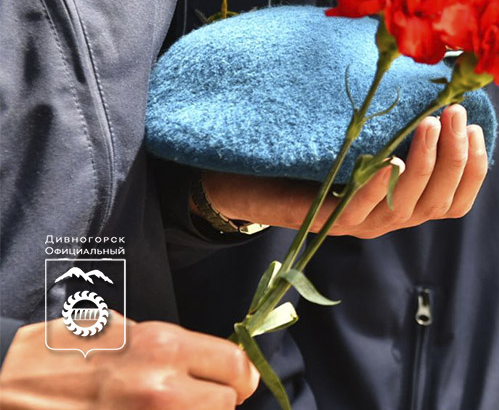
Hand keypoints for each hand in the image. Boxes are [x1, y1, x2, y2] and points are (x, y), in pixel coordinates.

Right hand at [0, 312, 258, 408]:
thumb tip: (217, 366)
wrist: (11, 380)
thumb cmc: (69, 350)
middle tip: (197, 397)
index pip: (236, 365)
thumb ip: (176, 350)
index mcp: (164, 346)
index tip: (235, 381)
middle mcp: (161, 387)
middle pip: (225, 404)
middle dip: (217, 401)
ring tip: (167, 408)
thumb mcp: (130, 332)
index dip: (240, 376)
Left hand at [203, 104, 487, 237]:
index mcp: (405, 201)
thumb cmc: (319, 152)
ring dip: (424, 164)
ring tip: (428, 123)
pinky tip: (391, 160)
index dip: (474, 170)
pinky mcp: (329, 221)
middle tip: (455, 113)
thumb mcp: (369, 136)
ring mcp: (360, 223)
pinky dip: (379, 187)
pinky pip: (360, 211)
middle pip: (438, 202)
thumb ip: (400, 126)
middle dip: (455, 157)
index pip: (455, 201)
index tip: (476, 128)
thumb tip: (437, 88)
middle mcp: (389, 217)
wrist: (257, 178)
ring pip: (407, 207)